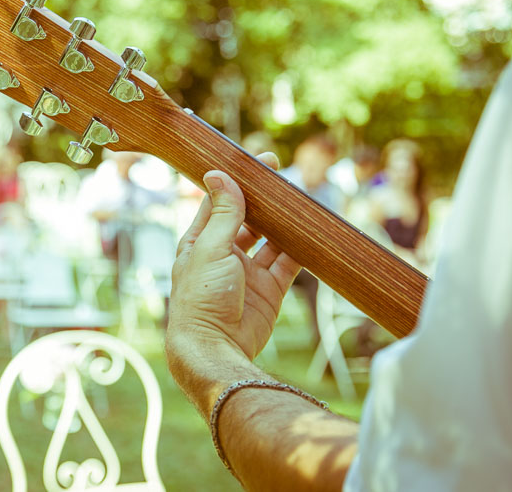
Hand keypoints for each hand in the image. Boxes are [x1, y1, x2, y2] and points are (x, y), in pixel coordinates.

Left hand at [167, 156, 301, 362]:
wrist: (215, 348)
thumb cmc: (201, 298)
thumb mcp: (211, 249)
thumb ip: (223, 214)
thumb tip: (218, 174)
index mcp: (199, 243)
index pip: (218, 204)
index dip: (235, 183)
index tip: (255, 164)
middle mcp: (223, 256)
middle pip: (246, 220)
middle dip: (263, 201)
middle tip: (282, 178)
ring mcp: (247, 274)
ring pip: (269, 241)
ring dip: (282, 224)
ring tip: (299, 202)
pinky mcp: (269, 291)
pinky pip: (287, 264)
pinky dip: (300, 250)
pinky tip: (311, 233)